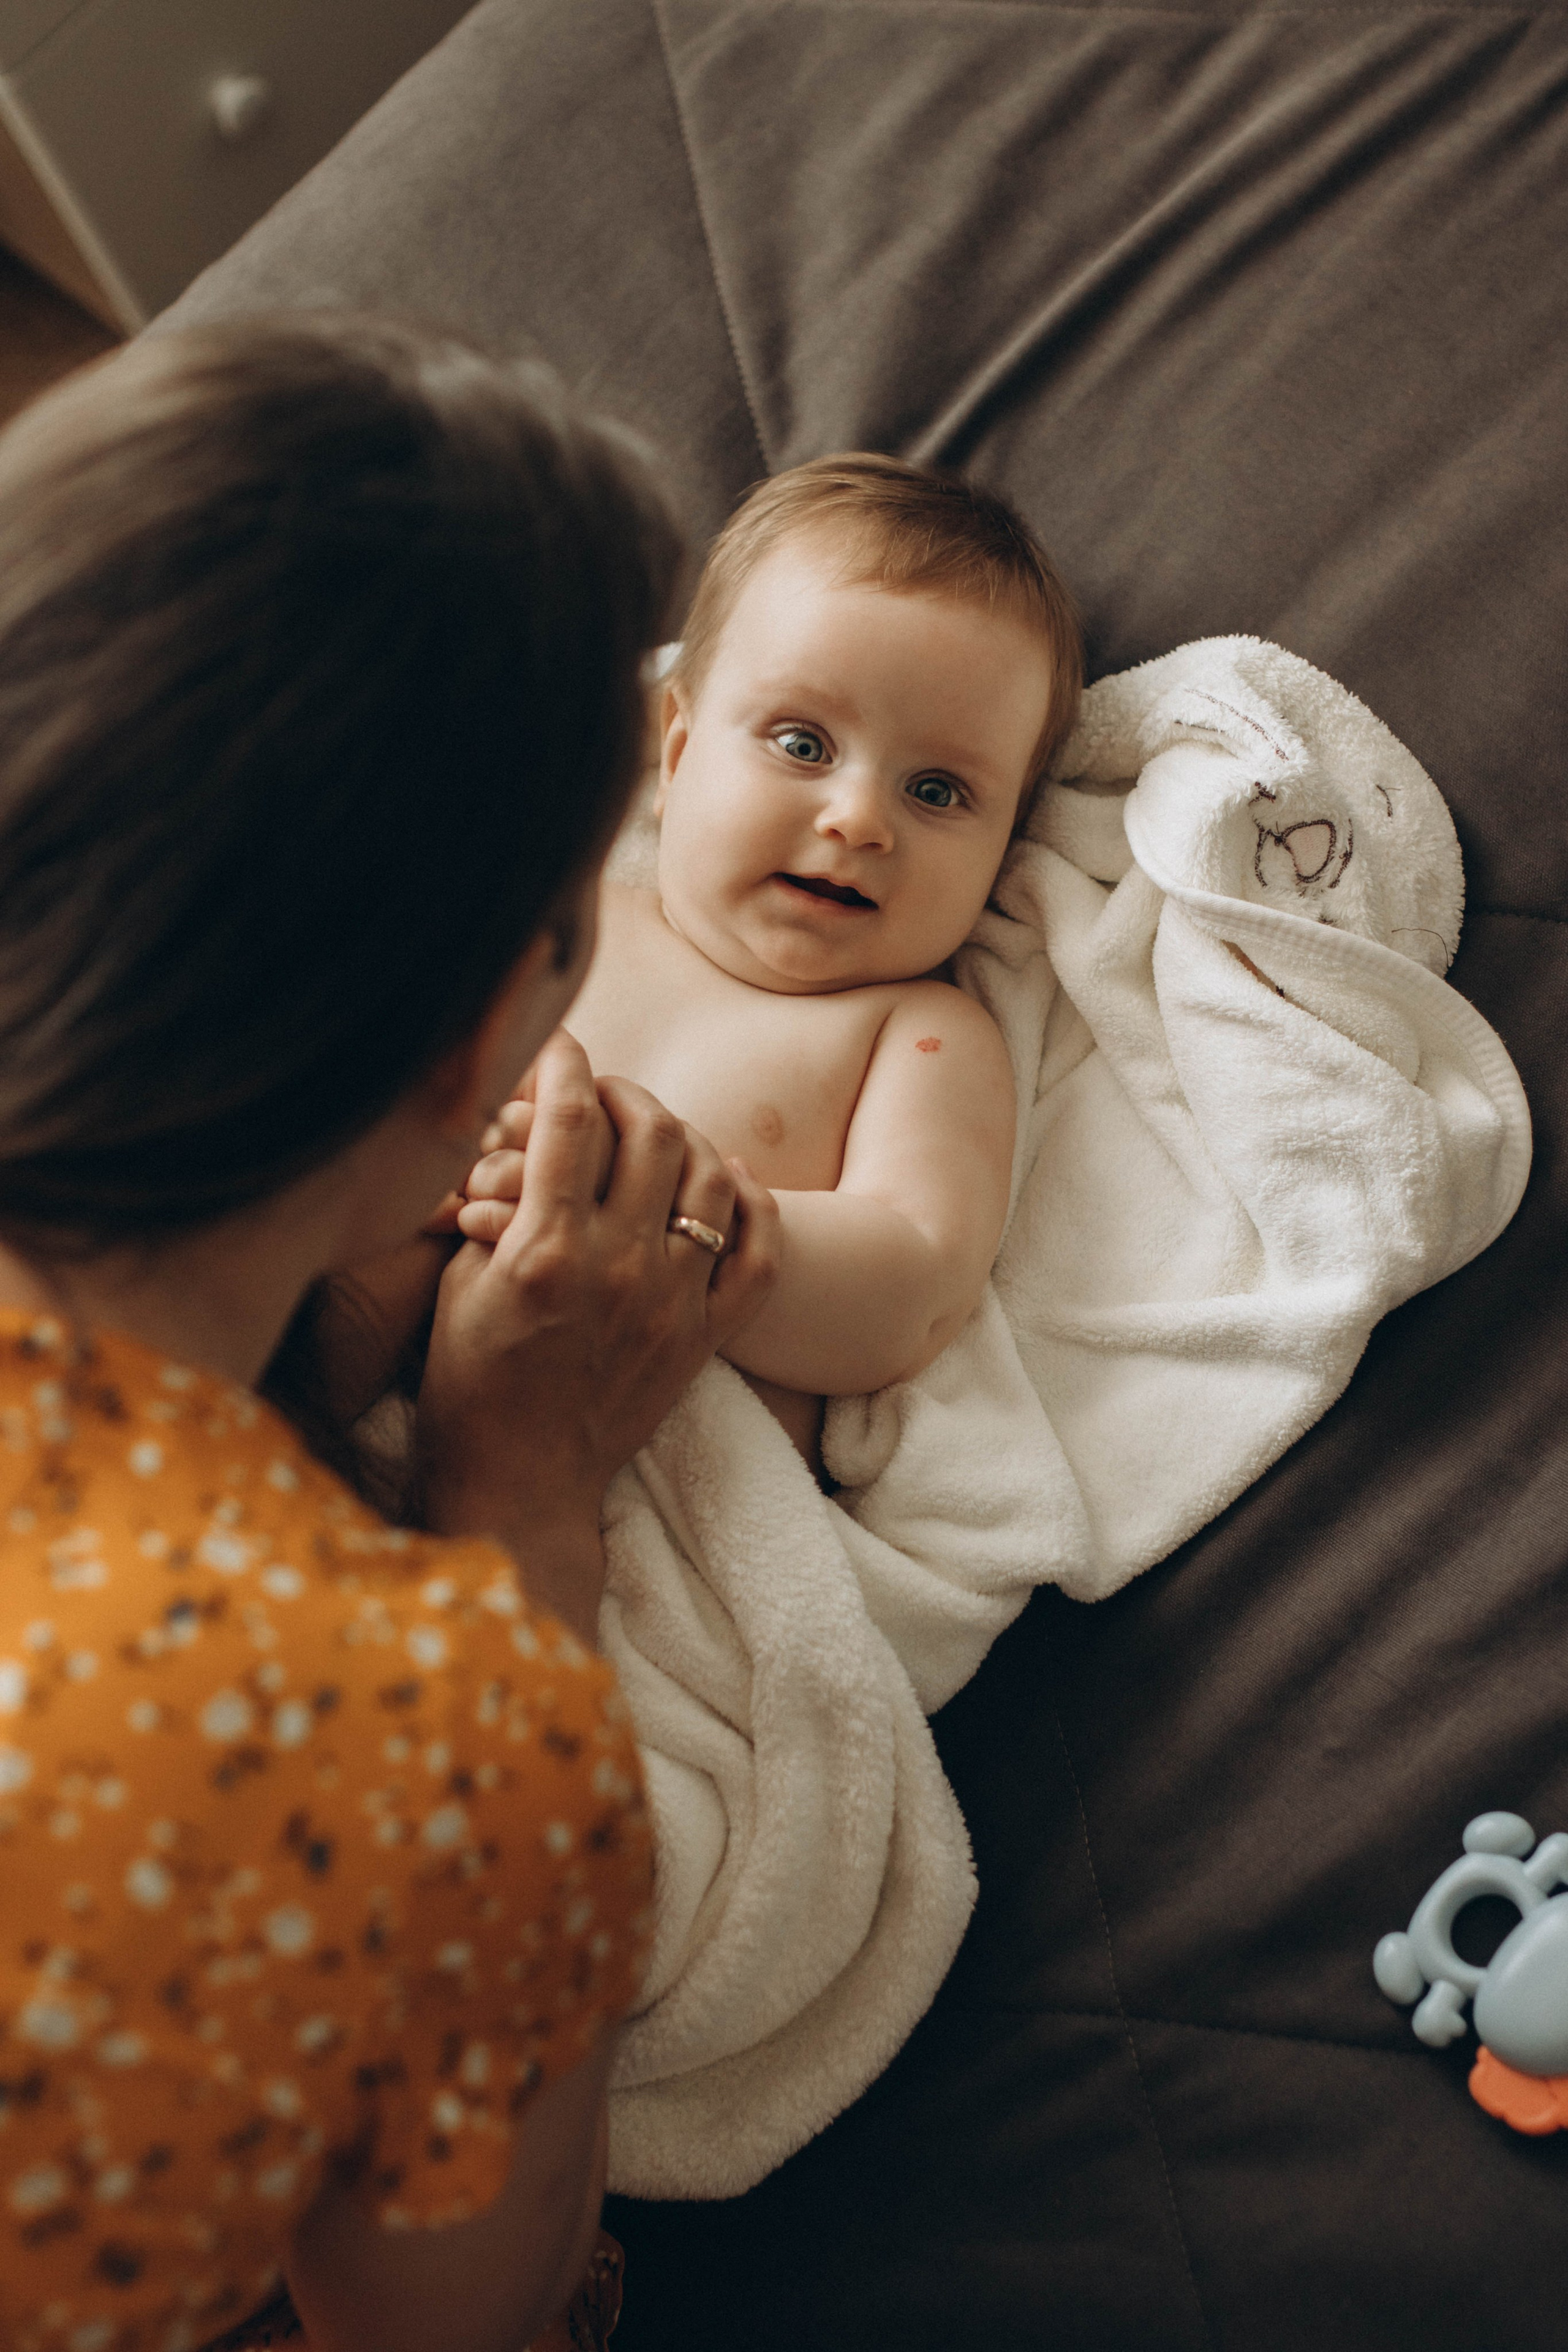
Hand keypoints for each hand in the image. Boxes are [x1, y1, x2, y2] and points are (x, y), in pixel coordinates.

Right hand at [416, 1031, 777, 1638]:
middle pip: (650, 1131)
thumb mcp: (460, 1285)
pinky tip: (733, 1179)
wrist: (518, 1483)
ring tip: (658, 1131)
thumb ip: (498, 1207)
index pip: (567, 1119)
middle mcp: (619, 1268)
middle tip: (602, 1091)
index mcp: (545, 1250)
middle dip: (624, 1091)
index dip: (562, 1063)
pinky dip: (754, 1207)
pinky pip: (760, 1255)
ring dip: (686, 1137)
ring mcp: (671, 1303)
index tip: (558, 1043)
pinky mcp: (703, 1339)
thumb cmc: (467, 1385)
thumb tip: (518, 1140)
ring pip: (712, 1178)